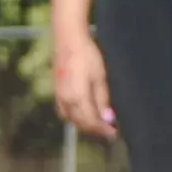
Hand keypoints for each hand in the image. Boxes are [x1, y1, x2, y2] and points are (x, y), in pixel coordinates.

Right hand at [53, 25, 116, 139]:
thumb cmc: (87, 55)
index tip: (114, 133)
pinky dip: (74, 118)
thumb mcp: (99, 77)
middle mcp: (66, 101)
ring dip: (84, 125)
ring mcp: (59, 96)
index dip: (103, 129)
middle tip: (108, 130)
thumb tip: (107, 118)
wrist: (68, 39)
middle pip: (81, 123)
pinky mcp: (56, 91)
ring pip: (71, 120)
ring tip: (97, 124)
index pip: (91, 121)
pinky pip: (64, 112)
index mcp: (78, 97)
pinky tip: (82, 114)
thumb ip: (102, 99)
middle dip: (95, 129)